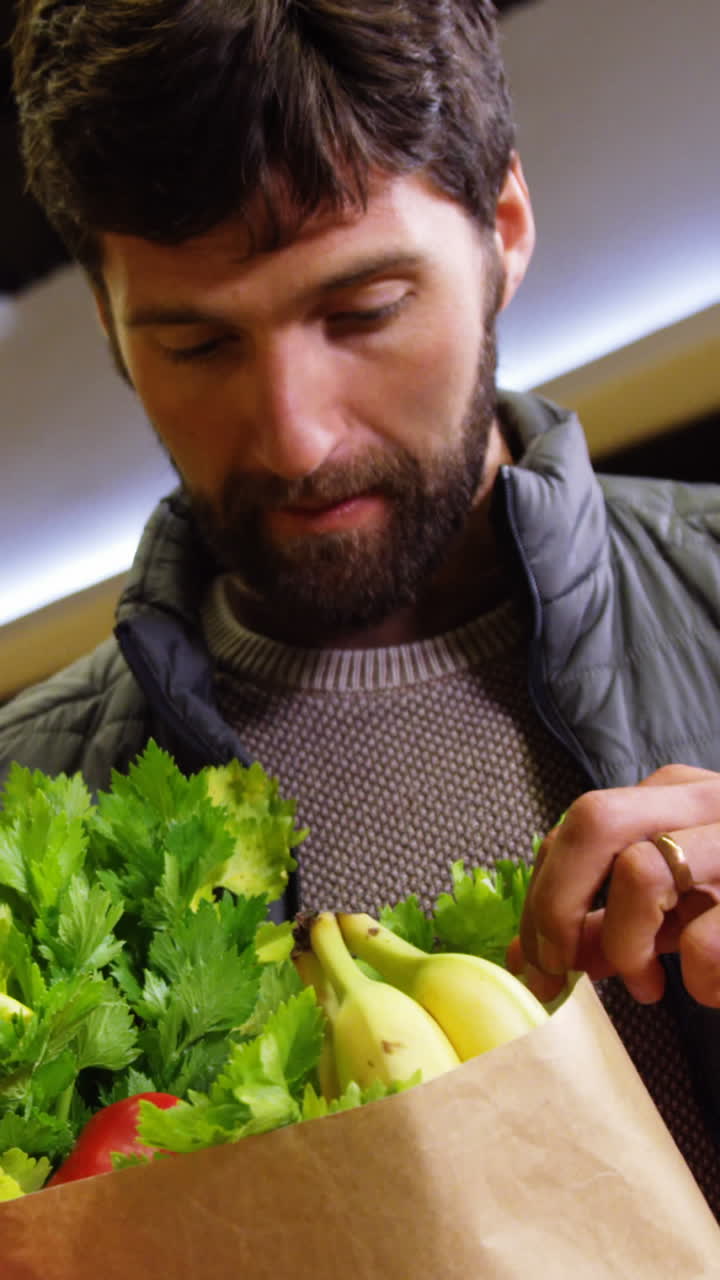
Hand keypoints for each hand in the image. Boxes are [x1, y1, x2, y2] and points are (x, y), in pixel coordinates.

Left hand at [507, 765, 719, 1005]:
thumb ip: (608, 918)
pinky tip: (706, 992)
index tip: (535, 959)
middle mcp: (707, 800)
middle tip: (558, 968)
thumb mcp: (677, 904)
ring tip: (643, 987)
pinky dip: (696, 982)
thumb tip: (526, 957)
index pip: (576, 826)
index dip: (541, 895)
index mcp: (674, 793)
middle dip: (555, 903)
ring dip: (624, 946)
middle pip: (593, 820)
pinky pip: (705, 941)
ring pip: (640, 872)